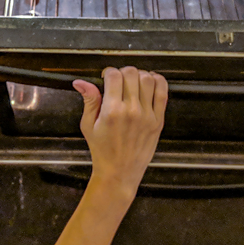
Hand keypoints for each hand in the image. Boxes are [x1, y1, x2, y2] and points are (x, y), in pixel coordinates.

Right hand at [73, 67, 167, 201]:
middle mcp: (131, 110)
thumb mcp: (89, 125)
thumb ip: (89, 100)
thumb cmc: (103, 150)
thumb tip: (80, 82)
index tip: (106, 76)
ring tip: (133, 82)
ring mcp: (147, 115)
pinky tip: (150, 82)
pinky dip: (158, 81)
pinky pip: (163, 92)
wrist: (120, 172)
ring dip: (139, 75)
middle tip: (118, 80)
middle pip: (131, 73)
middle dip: (122, 72)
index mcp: (112, 111)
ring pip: (148, 79)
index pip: (113, 76)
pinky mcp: (158, 120)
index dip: (108, 72)